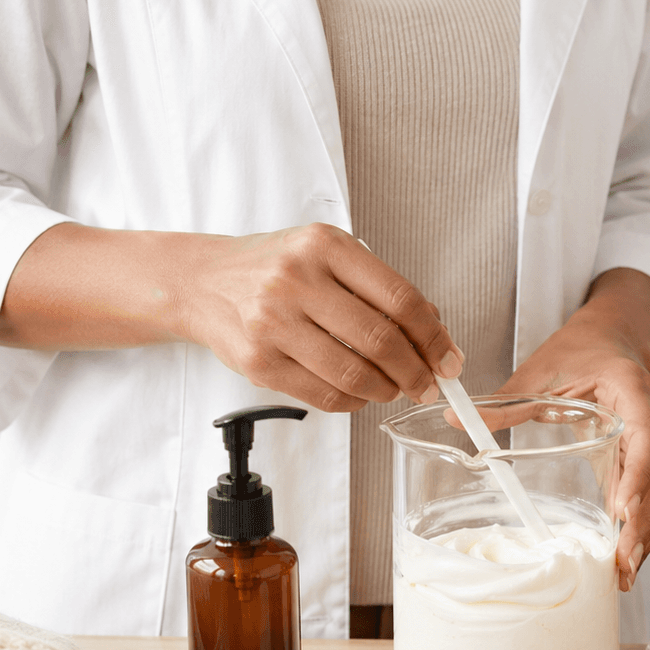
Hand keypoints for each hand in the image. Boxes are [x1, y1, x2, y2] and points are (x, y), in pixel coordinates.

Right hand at [181, 223, 463, 411]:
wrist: (202, 281)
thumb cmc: (272, 268)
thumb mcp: (325, 256)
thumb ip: (376, 286)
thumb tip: (434, 330)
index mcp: (325, 246)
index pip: (399, 297)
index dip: (433, 336)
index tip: (448, 358)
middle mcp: (297, 280)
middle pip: (381, 340)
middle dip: (417, 372)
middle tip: (429, 384)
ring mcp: (274, 322)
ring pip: (353, 375)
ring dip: (386, 391)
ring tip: (393, 389)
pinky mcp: (259, 362)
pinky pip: (322, 396)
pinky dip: (352, 403)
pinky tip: (359, 395)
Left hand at [498, 269, 649, 591]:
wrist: (613, 337)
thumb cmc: (580, 350)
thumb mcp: (540, 370)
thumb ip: (505, 400)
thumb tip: (456, 421)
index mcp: (631, 390)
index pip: (645, 437)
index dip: (637, 476)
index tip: (622, 511)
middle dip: (643, 523)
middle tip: (623, 563)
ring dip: (646, 534)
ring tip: (625, 574)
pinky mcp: (649, 459)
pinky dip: (643, 527)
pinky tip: (626, 558)